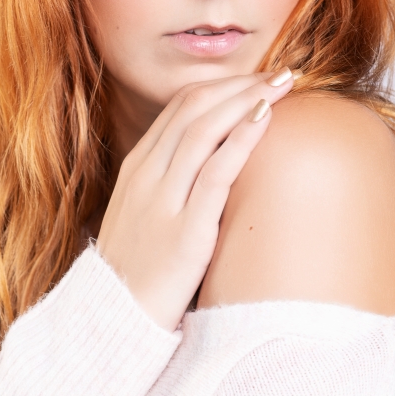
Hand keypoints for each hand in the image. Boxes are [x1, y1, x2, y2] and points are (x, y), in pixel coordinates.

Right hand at [96, 69, 295, 330]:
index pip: (179, 109)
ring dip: (247, 99)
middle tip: (280, 73)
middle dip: (239, 84)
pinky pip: (214, 172)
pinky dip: (241, 138)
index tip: (256, 79)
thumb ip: (170, 188)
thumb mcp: (144, 218)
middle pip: (194, 109)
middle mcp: (147, 176)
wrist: (112, 322)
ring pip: (204, 130)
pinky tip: (265, 119)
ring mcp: (163, 201)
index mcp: (137, 169)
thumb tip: (211, 168)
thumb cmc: (137, 273)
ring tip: (282, 85)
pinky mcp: (185, 231)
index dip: (222, 86)